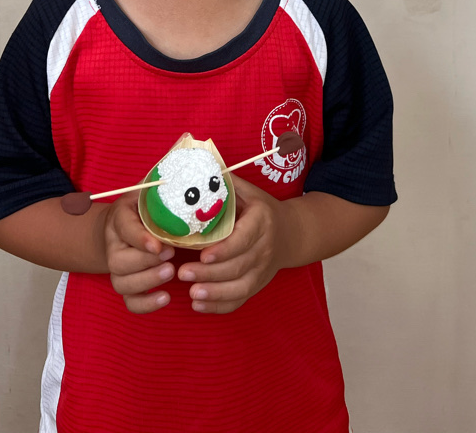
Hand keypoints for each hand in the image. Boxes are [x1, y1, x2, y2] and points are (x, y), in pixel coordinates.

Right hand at [103, 192, 174, 313]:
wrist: (120, 229)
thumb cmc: (142, 208)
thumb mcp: (147, 193)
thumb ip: (160, 187)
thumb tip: (184, 176)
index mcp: (119, 219)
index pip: (125, 229)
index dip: (140, 239)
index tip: (159, 245)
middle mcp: (114, 246)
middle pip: (119, 261)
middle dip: (146, 262)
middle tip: (170, 257)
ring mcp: (117, 269)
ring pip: (122, 283)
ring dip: (147, 282)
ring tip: (170, 273)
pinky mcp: (126, 285)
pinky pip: (129, 302)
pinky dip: (146, 305)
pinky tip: (166, 298)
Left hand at [177, 176, 287, 313]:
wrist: (291, 233)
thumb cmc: (261, 209)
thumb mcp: (249, 191)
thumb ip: (226, 184)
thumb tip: (196, 169)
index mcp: (261, 222)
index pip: (244, 239)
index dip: (224, 250)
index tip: (202, 254)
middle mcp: (264, 248)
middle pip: (238, 266)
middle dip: (210, 273)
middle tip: (183, 273)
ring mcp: (263, 270)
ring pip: (241, 287)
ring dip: (215, 293)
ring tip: (191, 293)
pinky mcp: (258, 285)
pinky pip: (241, 299)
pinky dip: (220, 306)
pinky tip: (199, 306)